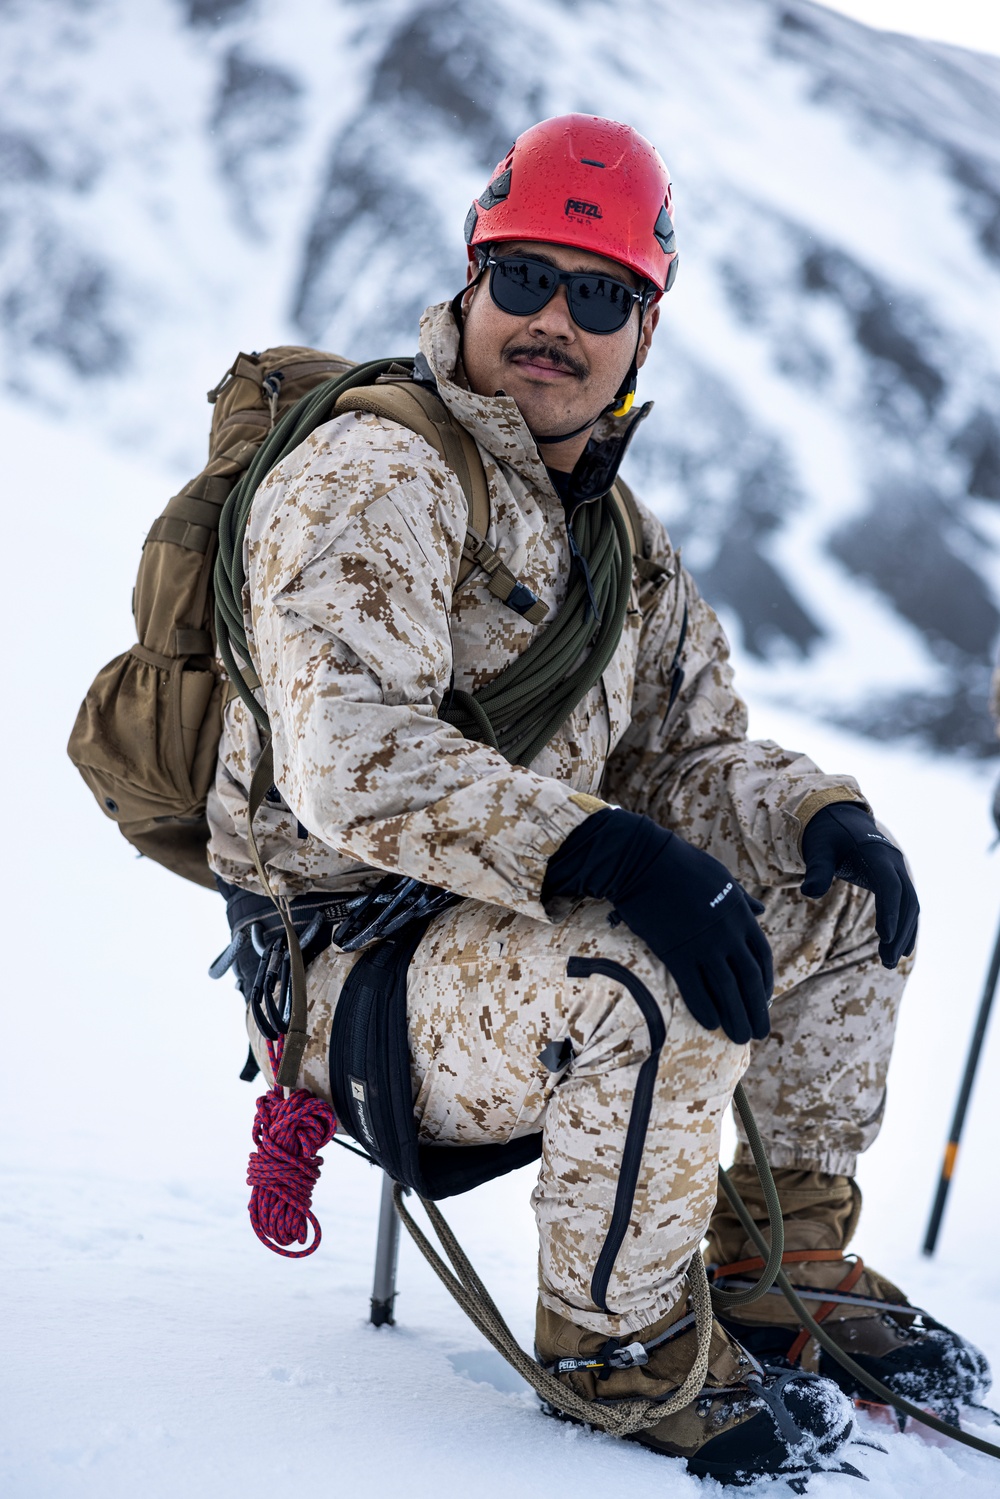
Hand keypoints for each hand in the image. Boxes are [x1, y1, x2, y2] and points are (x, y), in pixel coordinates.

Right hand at [544, 810, 772, 1043]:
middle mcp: (727, 933)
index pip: (761, 956)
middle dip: (757, 1009)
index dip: (766, 983)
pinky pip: (695, 988)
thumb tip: (761, 909)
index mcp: (740, 913)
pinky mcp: (676, 952)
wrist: (643, 861)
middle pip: (749, 979)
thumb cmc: (681, 864)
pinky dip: (705, 1008)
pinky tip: (711, 1024)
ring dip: (736, 1017)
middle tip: (760, 1031)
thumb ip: (742, 897)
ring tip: (741, 1037)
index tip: (765, 1001)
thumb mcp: (722, 876)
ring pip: (727, 990)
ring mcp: (703, 944)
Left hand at [800, 802, 917, 967]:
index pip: (890, 886)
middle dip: (900, 932)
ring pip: (910, 905)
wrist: (838, 817)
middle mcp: (893, 862)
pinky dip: (905, 926)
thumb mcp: (817, 849)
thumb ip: (816, 870)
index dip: (890, 911)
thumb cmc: (825, 835)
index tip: (886, 937)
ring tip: (890, 963)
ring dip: (904, 934)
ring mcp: (897, 870)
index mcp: (876, 853)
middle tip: (887, 962)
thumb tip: (808, 892)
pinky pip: (906, 904)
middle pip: (906, 900)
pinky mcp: (894, 878)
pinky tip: (899, 949)